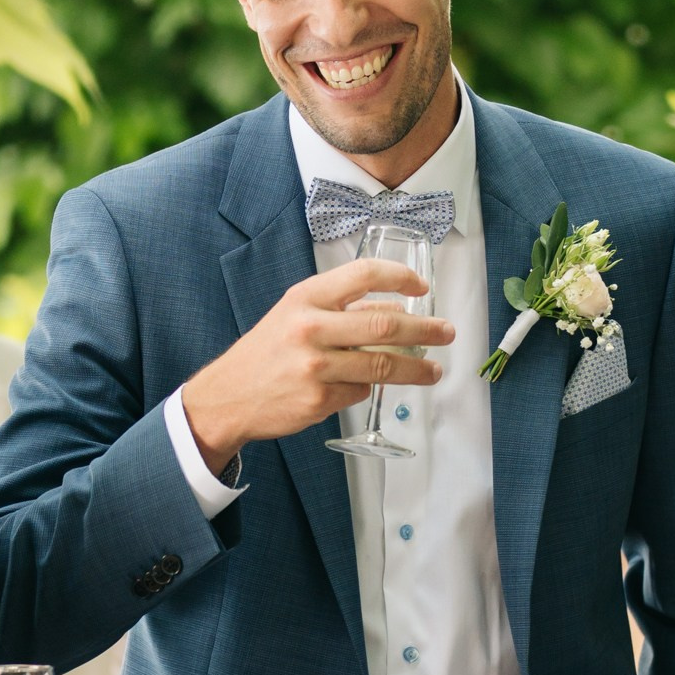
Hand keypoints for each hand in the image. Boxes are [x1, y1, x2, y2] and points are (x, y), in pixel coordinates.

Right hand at [182, 258, 455, 471]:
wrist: (228, 396)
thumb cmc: (267, 352)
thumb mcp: (295, 315)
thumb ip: (342, 309)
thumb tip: (396, 312)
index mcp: (306, 297)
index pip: (364, 274)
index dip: (400, 278)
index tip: (422, 289)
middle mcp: (311, 328)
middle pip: (385, 325)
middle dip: (426, 330)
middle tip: (447, 333)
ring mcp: (316, 366)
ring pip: (383, 366)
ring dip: (417, 369)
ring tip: (434, 370)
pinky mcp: (319, 400)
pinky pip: (361, 391)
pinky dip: (369, 388)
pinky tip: (368, 386)